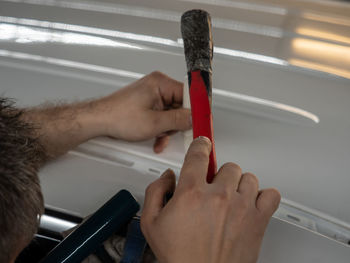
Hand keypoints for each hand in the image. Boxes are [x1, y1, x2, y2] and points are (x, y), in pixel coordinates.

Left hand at [97, 71, 190, 152]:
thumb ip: (178, 120)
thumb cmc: (118, 116)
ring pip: (171, 114)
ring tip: (157, 135)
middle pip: (180, 106)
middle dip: (176, 123)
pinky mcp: (147, 104)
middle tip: (171, 132)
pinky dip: (160, 128)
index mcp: (160, 83)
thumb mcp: (154, 123)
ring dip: (166, 128)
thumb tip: (194, 118)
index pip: (188, 94)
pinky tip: (155, 137)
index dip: (194, 110)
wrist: (98, 120)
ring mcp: (152, 95)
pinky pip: (161, 116)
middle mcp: (157, 86)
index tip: (199, 121)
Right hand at [141, 137, 280, 262]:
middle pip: (227, 166)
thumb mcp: (151, 223)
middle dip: (219, 175)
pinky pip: (271, 195)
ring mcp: (241, 207)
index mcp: (192, 193)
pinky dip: (263, 196)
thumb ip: (155, 192)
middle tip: (214, 188)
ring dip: (239, 185)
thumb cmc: (180, 256)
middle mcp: (218, 196)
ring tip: (231, 199)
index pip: (198, 154)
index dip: (200, 145)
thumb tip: (167, 177)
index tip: (202, 144)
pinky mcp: (258, 220)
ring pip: (248, 177)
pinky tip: (252, 203)